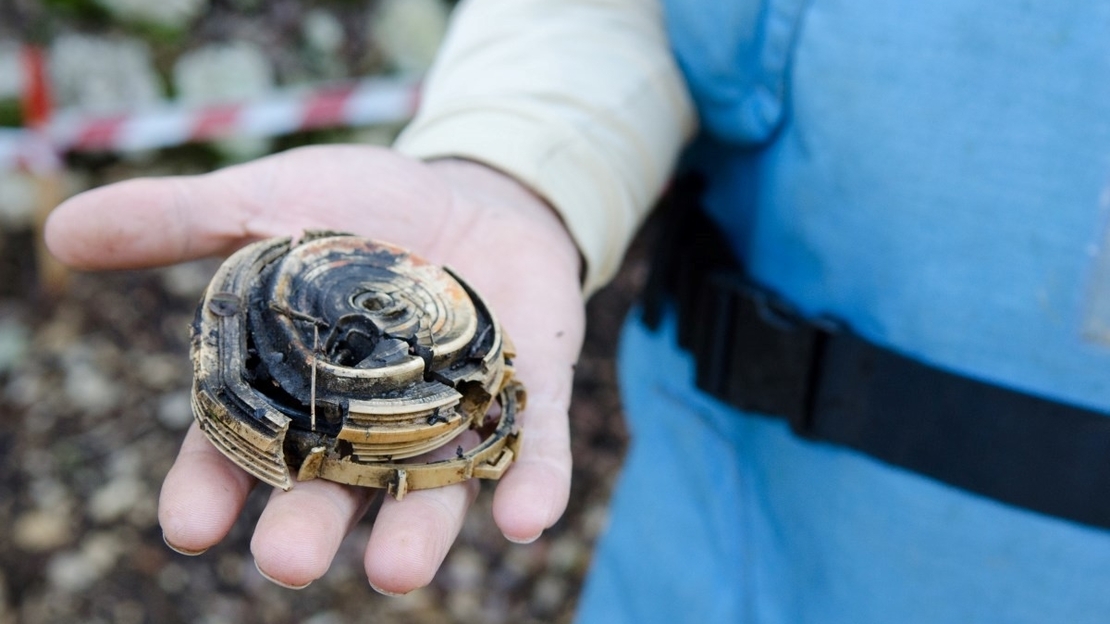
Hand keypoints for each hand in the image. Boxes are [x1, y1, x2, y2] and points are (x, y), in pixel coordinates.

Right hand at [45, 146, 584, 592]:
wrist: (471, 187)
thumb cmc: (365, 208)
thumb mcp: (271, 203)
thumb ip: (180, 223)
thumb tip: (61, 231)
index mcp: (299, 390)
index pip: (243, 450)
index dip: (212, 487)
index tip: (188, 525)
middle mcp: (370, 422)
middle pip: (334, 488)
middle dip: (310, 526)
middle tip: (286, 561)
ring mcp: (451, 411)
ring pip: (431, 488)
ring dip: (417, 531)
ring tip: (398, 571)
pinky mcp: (524, 391)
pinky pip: (531, 447)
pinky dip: (532, 482)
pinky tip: (528, 518)